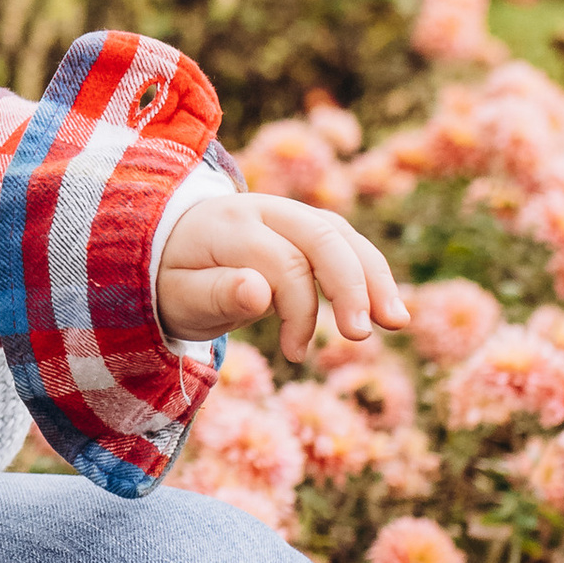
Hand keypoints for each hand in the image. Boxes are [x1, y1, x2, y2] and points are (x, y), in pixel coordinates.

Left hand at [156, 192, 407, 358]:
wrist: (166, 248)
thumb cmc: (174, 280)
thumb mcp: (178, 296)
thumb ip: (215, 293)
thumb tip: (259, 292)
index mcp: (229, 226)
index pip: (282, 262)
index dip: (299, 310)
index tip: (296, 354)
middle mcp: (263, 208)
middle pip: (322, 237)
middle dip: (351, 286)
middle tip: (361, 335)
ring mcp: (288, 212)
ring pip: (342, 235)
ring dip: (375, 277)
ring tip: (397, 322)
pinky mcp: (305, 225)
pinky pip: (345, 240)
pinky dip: (370, 271)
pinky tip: (387, 306)